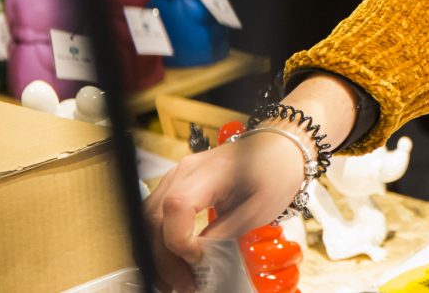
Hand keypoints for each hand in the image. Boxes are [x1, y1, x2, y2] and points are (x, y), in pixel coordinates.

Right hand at [143, 74, 357, 290]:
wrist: (280, 149)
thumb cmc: (276, 172)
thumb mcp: (259, 208)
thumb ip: (226, 233)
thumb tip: (199, 260)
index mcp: (207, 172)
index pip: (175, 207)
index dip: (179, 240)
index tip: (198, 260)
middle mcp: (184, 172)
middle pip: (154, 218)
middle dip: (164, 258)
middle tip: (185, 284)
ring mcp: (177, 177)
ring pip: (148, 220)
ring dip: (159, 254)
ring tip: (179, 280)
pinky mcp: (178, 185)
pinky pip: (158, 216)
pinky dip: (161, 242)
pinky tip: (177, 263)